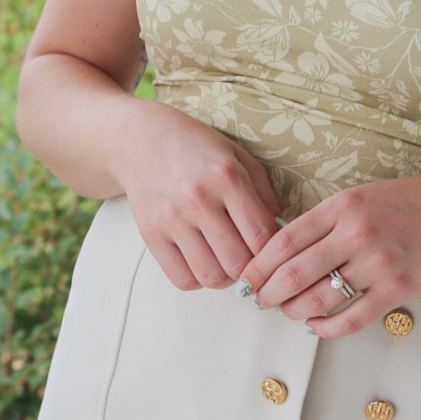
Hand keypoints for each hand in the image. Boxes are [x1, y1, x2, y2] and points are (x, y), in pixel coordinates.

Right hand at [115, 99, 281, 290]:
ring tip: (225, 261)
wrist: (140, 139)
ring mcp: (172, 219)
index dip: (273, 252)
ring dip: (225, 277)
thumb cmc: (196, 149)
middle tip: (249, 258)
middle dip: (250, 268)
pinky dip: (197, 279)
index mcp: (227, 178)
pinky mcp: (151, 234)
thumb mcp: (239, 158)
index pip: (262, 236)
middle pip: (238, 263)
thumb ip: (264, 194)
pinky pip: (182, 279)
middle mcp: (199, 199)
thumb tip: (280, 233)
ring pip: (211, 276)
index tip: (273, 251)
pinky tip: (201, 261)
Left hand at [237, 170, 420, 336]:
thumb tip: (285, 253)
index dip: (258, 266)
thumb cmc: (413, 203)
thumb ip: (327, 221)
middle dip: (268, 295)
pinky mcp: (397, 291)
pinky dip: (324, 327)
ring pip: (315, 300)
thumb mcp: (364, 196)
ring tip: (289, 312)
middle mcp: (356, 234)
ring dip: (293, 312)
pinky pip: (349, 320)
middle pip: (291, 275)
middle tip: (261, 302)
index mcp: (342, 206)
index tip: (247, 279)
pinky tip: (316, 325)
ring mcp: (377, 264)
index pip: (283, 241)